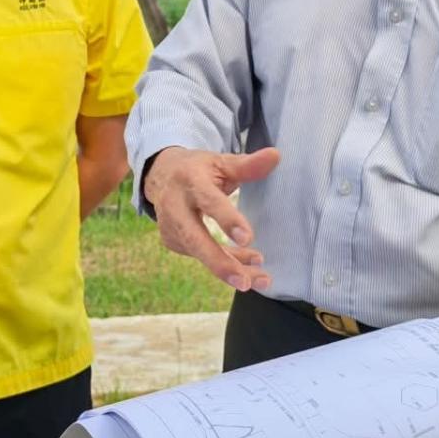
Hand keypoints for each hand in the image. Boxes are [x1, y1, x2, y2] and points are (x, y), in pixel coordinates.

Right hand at [142, 146, 280, 291]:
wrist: (162, 175)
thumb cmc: (200, 169)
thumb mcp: (221, 162)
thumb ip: (248, 165)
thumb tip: (276, 156)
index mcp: (190, 181)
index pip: (209, 202)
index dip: (228, 220)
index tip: (247, 238)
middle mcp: (175, 206)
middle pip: (195, 240)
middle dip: (220, 263)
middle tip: (244, 281)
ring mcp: (171, 227)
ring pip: (202, 254)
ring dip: (232, 268)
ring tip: (262, 280)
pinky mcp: (173, 242)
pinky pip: (203, 257)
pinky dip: (227, 263)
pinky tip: (249, 265)